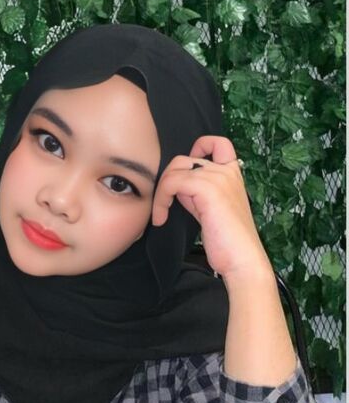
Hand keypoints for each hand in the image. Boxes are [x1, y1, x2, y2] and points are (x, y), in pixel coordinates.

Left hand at [151, 135, 271, 280]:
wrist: (242, 258)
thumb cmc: (226, 240)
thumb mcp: (210, 208)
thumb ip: (197, 192)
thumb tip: (176, 183)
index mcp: (232, 174)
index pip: (219, 144)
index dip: (199, 147)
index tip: (184, 170)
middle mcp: (226, 171)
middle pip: (183, 159)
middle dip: (168, 181)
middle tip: (167, 206)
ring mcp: (217, 177)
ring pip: (173, 171)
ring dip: (161, 194)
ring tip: (162, 214)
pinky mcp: (206, 188)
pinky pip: (171, 183)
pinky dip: (160, 201)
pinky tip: (161, 218)